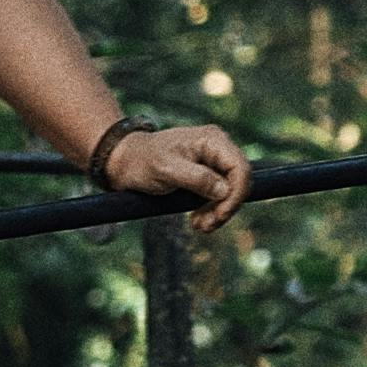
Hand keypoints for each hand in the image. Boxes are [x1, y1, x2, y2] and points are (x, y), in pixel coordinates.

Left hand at [94, 120, 251, 231]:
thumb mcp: (166, 169)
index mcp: (212, 140)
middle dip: (226, 208)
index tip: (219, 216)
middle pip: (239, 182)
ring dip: (218, 213)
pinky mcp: (208, 175)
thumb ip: (197, 178)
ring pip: (231, 193)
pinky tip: (197, 220)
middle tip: (204, 226)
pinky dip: (212, 211)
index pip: (240, 168)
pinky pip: (220, 197)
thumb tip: (225, 191)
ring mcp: (213, 162)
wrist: (126, 163)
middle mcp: (218, 148)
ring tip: (198, 226)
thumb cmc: (142, 161)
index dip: (236, 195)